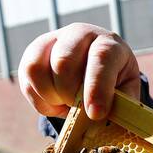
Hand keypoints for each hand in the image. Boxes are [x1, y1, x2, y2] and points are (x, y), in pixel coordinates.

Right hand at [17, 22, 140, 120]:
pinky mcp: (33, 53)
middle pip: (63, 62)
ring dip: (51, 97)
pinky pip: (27, 80)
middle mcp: (79, 34)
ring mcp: (52, 40)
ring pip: (37, 69)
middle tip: (80, 108)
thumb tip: (100, 118)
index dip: (96, 88)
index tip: (96, 114)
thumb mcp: (125, 92)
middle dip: (69, 95)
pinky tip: (56, 102)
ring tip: (67, 104)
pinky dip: (40, 100)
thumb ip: (119, 104)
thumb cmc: (114, 83)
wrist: (97, 69)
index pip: (101, 58)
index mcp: (108, 43)